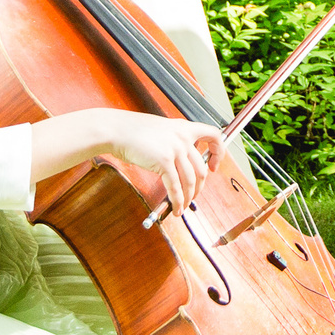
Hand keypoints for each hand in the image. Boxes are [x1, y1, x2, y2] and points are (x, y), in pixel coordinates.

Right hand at [99, 110, 220, 210]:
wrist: (116, 130)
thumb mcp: (161, 129)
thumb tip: (182, 161)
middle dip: (200, 186)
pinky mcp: (164, 161)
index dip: (218, 152)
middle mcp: (183, 137)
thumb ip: (174, 141)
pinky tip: (176, 207)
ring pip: (190, 180)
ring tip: (184, 205)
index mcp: (184, 127)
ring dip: (188, 197)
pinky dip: (178, 200)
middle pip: (201, 167)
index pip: (214, 135)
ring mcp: (175, 149)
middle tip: (194, 194)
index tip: (213, 165)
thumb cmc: (133, 131)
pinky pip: (175, 186)